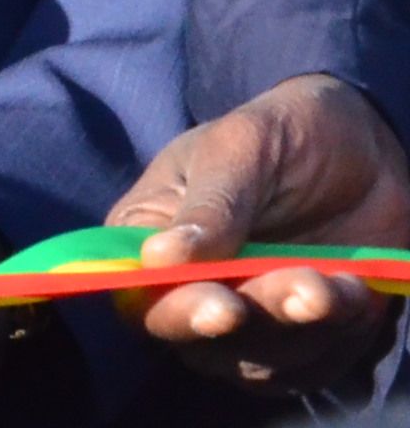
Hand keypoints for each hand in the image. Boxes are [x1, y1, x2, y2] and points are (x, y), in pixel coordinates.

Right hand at [114, 72, 408, 395]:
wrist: (365, 152)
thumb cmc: (284, 134)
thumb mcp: (242, 147)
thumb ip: (209, 204)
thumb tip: (159, 258)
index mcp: (149, 236)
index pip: (138, 296)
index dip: (174, 312)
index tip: (224, 306)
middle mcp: (186, 287)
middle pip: (198, 341)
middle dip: (257, 318)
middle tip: (308, 285)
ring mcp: (243, 319)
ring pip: (256, 361)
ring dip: (304, 330)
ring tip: (341, 283)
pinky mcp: (297, 339)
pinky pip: (307, 368)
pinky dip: (335, 339)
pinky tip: (352, 290)